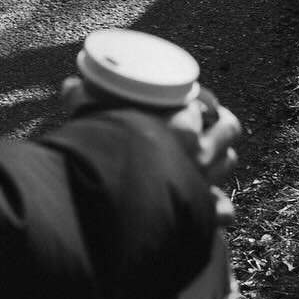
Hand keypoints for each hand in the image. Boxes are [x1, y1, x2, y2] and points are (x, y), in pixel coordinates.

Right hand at [59, 77, 240, 192]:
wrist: (113, 206)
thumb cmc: (105, 154)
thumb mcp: (91, 120)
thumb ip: (83, 100)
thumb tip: (69, 85)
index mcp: (180, 123)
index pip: (198, 104)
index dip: (192, 101)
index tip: (186, 101)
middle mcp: (199, 151)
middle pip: (227, 128)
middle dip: (219, 122)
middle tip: (208, 120)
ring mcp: (204, 182)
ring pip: (228, 162)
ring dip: (221, 156)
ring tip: (209, 153)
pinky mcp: (203, 213)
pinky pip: (224, 207)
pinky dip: (219, 203)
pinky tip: (210, 199)